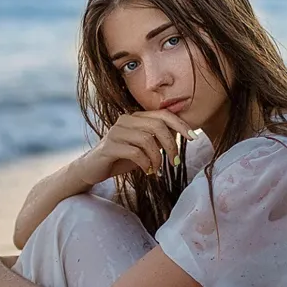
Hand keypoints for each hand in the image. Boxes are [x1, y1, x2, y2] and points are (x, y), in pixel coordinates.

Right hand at [73, 110, 197, 184]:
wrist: (92, 168)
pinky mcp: (109, 147)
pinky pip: (135, 152)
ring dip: (157, 158)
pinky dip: (145, 163)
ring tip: (156, 169)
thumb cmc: (122, 157)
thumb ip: (158, 138)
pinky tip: (147, 171)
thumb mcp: (144, 146)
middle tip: (174, 161)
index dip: (180, 124)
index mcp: (135, 117)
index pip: (162, 114)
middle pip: (157, 126)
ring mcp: (116, 132)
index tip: (193, 137)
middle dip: (171, 144)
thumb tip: (183, 134)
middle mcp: (125, 120)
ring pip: (147, 140)